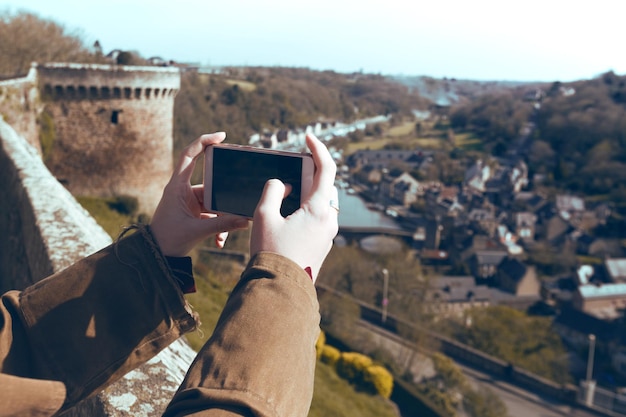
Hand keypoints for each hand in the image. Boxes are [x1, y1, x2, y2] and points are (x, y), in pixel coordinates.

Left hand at [151, 132, 248, 256]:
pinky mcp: (194, 214)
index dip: (204, 141)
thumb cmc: (167, 240)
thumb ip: (222, 225)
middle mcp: (183, 191)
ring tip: (223, 234)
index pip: (189, 155)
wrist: (156, 257)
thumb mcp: (196, 231)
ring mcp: (189, 203)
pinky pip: (212, 215)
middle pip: (211, 182)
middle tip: (240, 185)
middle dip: (224, 191)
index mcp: (177, 186)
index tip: (221, 136)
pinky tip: (219, 241)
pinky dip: (218, 227)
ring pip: (214, 202)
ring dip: (221, 217)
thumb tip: (245, 220)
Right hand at [250, 134, 338, 280]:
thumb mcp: (263, 215)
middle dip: (308, 175)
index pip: (327, 169)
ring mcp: (328, 235)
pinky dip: (305, 210)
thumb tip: (283, 185)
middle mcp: (329, 221)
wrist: (280, 291)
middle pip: (324, 186)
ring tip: (284, 196)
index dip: (319, 149)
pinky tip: (286, 217)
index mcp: (319, 210)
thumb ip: (273, 190)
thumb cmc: (271, 253)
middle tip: (290, 170)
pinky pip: (317, 219)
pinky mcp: (323, 245)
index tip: (309, 137)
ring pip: (320, 203)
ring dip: (305, 194)